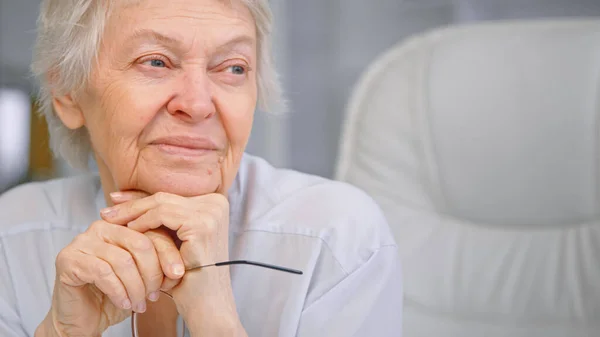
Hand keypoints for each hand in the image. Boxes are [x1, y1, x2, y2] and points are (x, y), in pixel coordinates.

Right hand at [38, 205, 183, 336]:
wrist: (83, 318)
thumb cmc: (114, 294)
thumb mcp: (142, 274)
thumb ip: (156, 261)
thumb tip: (178, 267)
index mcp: (121, 224)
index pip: (152, 232)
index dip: (168, 255)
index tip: (176, 276)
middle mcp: (100, 227)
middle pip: (140, 243)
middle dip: (152, 273)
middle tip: (154, 294)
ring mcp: (82, 242)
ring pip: (123, 260)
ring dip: (135, 287)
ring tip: (139, 303)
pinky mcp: (68, 259)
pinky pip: (103, 273)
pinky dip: (118, 291)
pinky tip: (124, 303)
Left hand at [101, 191, 245, 334]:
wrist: (207, 302)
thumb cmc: (190, 275)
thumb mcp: (174, 240)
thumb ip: (160, 219)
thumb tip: (123, 199)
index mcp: (215, 203)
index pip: (170, 195)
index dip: (141, 197)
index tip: (115, 200)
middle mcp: (216, 203)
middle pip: (165, 197)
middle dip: (132, 203)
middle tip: (106, 211)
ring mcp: (211, 213)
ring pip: (161, 203)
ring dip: (132, 212)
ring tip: (110, 221)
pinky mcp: (201, 225)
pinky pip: (162, 216)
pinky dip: (143, 222)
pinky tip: (128, 231)